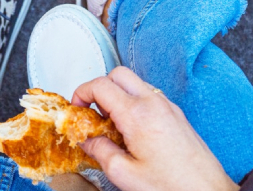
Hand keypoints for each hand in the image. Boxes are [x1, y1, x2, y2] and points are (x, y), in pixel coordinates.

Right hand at [72, 67, 239, 190]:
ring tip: (111, 123)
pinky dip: (134, 102)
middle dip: (99, 87)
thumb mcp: (124, 174)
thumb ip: (100, 151)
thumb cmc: (173, 185)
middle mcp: (154, 103)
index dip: (81, 93)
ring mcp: (167, 106)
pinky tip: (131, 128)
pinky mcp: (176, 113)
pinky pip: (149, 95)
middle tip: (91, 111)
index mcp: (137, 114)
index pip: (101, 85)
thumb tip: (88, 140)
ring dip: (118, 94)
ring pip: (135, 82)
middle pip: (118, 73)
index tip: (76, 108)